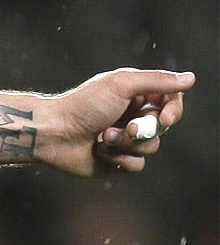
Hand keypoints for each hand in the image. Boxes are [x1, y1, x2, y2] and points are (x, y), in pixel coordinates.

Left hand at [40, 68, 193, 176]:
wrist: (53, 133)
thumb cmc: (83, 105)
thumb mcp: (122, 85)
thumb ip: (157, 82)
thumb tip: (191, 79)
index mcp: (134, 94)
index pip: (170, 102)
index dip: (172, 111)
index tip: (164, 117)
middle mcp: (132, 116)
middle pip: (163, 126)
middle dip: (146, 129)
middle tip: (128, 128)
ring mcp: (124, 139)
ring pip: (152, 147)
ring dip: (128, 144)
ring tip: (103, 137)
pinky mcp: (117, 160)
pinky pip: (137, 165)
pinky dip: (120, 158)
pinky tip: (99, 151)